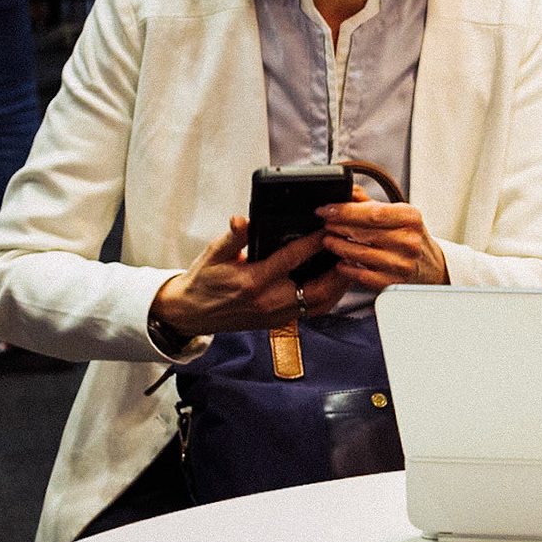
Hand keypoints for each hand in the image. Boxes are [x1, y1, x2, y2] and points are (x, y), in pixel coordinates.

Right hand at [151, 217, 349, 337]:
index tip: (330, 227)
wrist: (190, 313)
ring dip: (339, 284)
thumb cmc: (203, 282)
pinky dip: (330, 296)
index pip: (293, 258)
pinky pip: (314, 310)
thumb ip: (233, 237)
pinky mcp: (280, 322)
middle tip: (351, 247)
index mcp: (253, 281)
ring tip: (350, 262)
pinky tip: (336, 281)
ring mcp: (277, 315)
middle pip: (319, 287)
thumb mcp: (213, 254)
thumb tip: (243, 220)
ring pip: (321, 302)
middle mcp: (269, 301)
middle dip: (339, 268)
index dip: (315, 241)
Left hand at [317, 188, 447, 290]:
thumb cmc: (408, 236)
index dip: (344, 211)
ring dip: (338, 246)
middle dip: (337, 226)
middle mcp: (409, 241)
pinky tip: (340, 261)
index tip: (325, 210)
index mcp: (410, 218)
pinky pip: (361, 276)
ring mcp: (402, 264)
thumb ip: (369, 202)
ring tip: (328, 240)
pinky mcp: (393, 282)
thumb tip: (345, 190)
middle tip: (324, 223)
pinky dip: (346, 268)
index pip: (372, 213)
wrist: (430, 265)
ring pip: (358, 254)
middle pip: (362, 232)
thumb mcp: (396, 214)